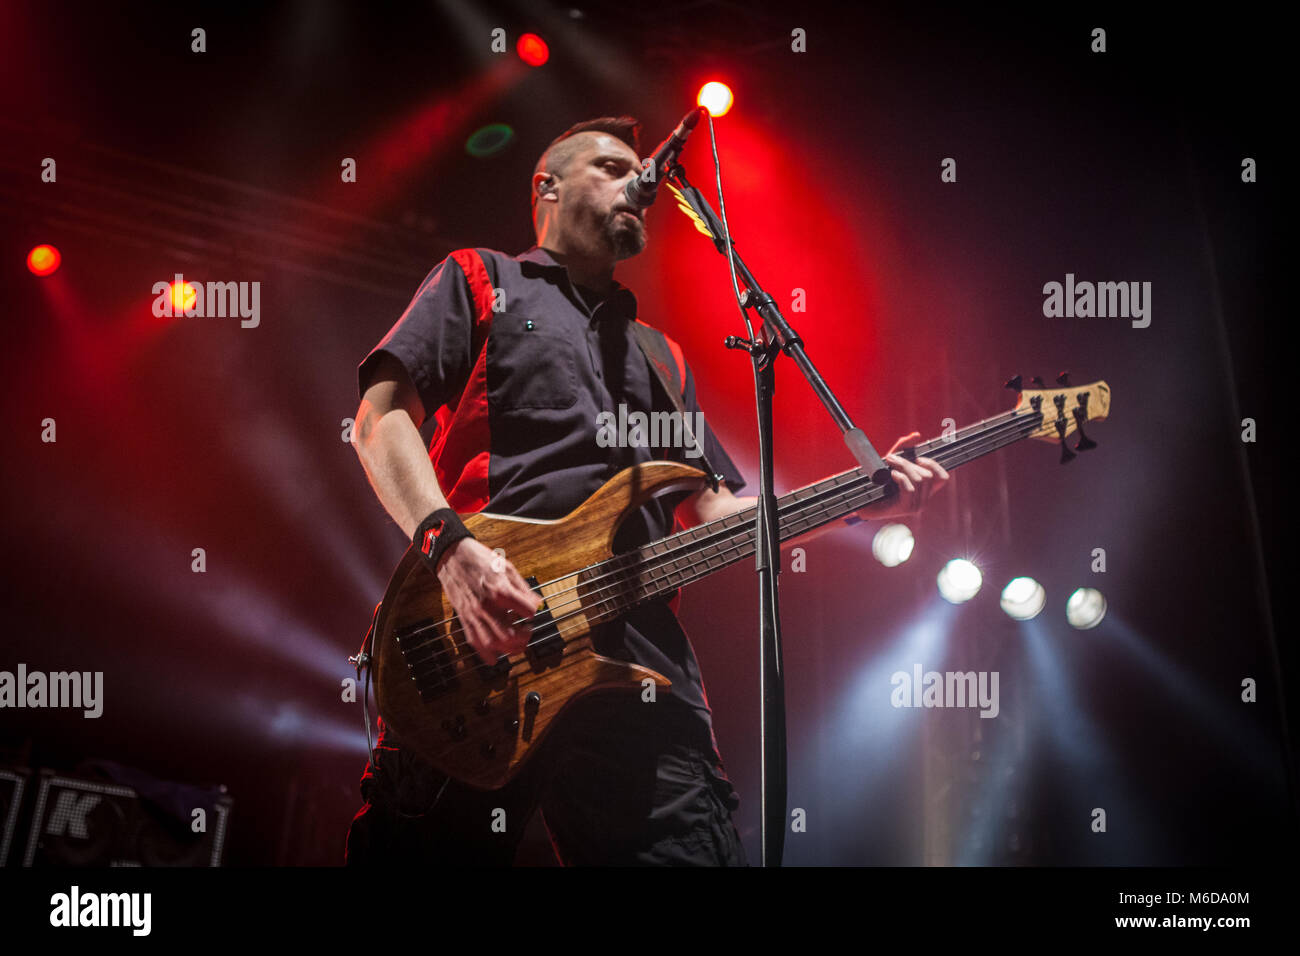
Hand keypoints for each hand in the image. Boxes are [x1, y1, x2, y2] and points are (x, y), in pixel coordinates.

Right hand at [435, 538, 541, 664]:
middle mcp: (487, 606)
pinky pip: (474, 640)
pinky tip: (494, 659)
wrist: (453, 556)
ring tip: (516, 646)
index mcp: (500, 590)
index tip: (534, 612)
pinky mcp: (464, 617)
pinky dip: (485, 654)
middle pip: (510, 634)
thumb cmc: (479, 559)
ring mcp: (474, 614)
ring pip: (492, 642)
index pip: (527, 611)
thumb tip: (538, 603)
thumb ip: (523, 589)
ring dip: (508, 649)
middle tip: (528, 632)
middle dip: (524, 638)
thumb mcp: (507, 568)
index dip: (534, 613)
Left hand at [856, 431, 949, 520]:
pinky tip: (891, 476)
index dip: (933, 465)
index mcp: (924, 490)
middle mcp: (923, 499)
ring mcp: (915, 505)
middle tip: (892, 458)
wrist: (864, 501)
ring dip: (903, 467)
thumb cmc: (879, 482)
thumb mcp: (893, 461)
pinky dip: (900, 477)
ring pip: (919, 480)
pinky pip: (909, 488)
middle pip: (928, 475)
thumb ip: (904, 447)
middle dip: (909, 463)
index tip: (917, 459)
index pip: (943, 478)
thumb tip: (916, 435)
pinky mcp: (905, 508)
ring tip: (890, 465)